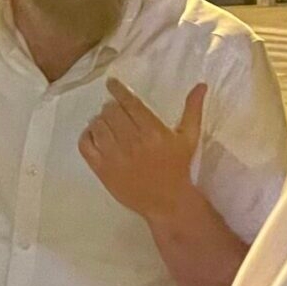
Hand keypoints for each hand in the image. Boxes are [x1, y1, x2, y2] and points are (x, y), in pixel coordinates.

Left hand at [79, 78, 205, 222]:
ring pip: (97, 125)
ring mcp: (114, 156)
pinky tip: (94, 136)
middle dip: (111, 107)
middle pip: (111, 112)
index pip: (129, 102)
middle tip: (113, 111)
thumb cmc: (178, 167)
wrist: (167, 201)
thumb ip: (192, 109)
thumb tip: (201, 85)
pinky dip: (87, 136)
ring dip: (99, 120)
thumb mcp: (189, 137)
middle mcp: (132, 141)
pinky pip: (85, 145)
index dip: (118, 90)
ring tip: (106, 123)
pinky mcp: (102, 169)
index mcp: (152, 131)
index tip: (111, 83)